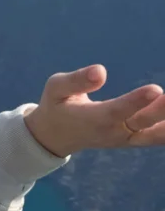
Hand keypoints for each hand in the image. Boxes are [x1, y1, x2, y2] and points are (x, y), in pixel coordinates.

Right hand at [24, 65, 164, 156]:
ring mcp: (126, 139)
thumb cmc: (57, 105)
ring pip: (155, 133)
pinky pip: (158, 137)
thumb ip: (76, 81)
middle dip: (162, 111)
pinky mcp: (135, 139)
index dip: (136, 101)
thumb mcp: (55, 88)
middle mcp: (112, 132)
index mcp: (92, 119)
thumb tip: (100, 71)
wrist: (57, 136)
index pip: (118, 111)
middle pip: (142, 123)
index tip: (156, 89)